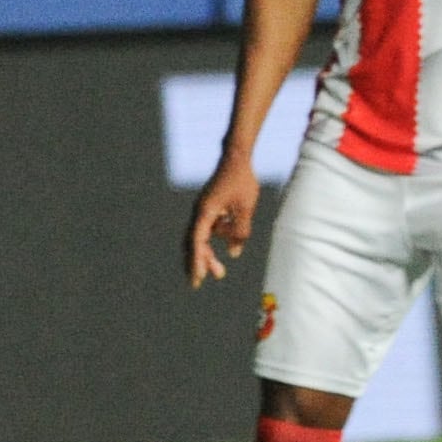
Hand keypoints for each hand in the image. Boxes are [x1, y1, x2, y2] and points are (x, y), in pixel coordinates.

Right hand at [183, 157, 260, 284]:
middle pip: (194, 242)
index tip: (198, 278)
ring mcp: (203, 210)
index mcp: (206, 211)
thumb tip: (234, 254)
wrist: (237, 158)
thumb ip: (240, 231)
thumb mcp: (246, 208)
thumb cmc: (242, 180)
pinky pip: (209, 229)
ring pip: (201, 238)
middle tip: (201, 283)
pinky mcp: (209, 208)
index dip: (197, 260)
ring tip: (219, 272)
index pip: (198, 241)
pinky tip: (231, 244)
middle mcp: (200, 211)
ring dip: (208, 254)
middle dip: (198, 262)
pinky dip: (215, 240)